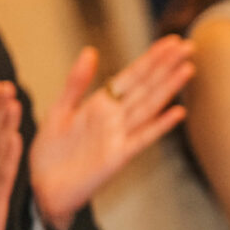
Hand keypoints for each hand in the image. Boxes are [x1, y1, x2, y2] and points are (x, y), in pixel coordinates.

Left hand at [29, 39, 193, 229]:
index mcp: (100, 104)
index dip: (152, 58)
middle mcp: (115, 118)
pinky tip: (178, 112)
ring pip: (149, 106)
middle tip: (189, 45)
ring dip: (168, 88)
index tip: (171, 41)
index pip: (132, 76)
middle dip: (167, 66)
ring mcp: (120, 136)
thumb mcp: (58, 111)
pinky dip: (160, 125)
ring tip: (188, 69)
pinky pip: (143, 137)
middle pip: (146, 86)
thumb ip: (76, 83)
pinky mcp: (119, 156)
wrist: (41, 188)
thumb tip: (91, 51)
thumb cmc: (49, 154)